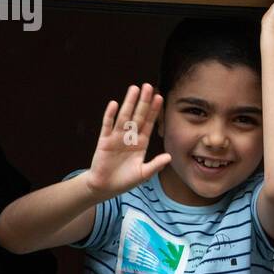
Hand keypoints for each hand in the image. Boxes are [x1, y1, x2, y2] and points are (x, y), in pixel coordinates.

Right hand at [83, 84, 171, 199]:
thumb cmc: (125, 180)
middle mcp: (129, 137)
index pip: (149, 123)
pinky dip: (110, 115)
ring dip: (129, 103)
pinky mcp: (104, 141)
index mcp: (141, 143)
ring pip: (124, 116)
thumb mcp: (143, 174)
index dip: (154, 111)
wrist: (106, 187)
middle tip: (148, 86)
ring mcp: (116, 137)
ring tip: (134, 89)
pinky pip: (107, 126)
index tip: (160, 98)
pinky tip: (114, 104)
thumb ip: (155, 165)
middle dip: (143, 101)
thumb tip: (169, 157)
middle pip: (138, 115)